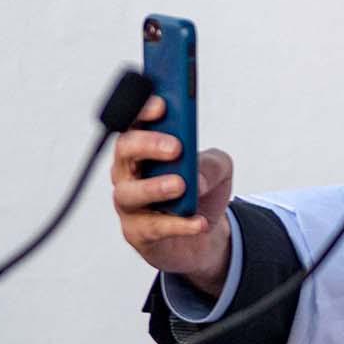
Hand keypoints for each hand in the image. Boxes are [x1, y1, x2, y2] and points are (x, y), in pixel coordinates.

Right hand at [111, 95, 234, 297]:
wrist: (203, 237)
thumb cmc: (201, 191)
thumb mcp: (219, 169)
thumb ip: (211, 164)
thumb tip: (195, 179)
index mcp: (145, 148)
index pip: (135, 122)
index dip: (143, 111)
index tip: (162, 105)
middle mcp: (129, 172)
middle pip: (125, 151)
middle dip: (148, 144)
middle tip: (175, 147)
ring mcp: (130, 204)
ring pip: (129, 192)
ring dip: (155, 187)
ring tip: (181, 185)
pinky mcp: (138, 233)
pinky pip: (152, 227)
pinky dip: (178, 224)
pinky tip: (199, 222)